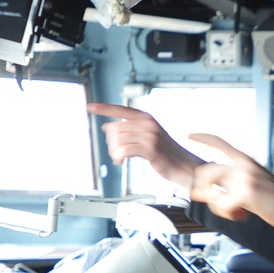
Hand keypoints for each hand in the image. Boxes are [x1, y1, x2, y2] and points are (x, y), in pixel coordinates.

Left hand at [87, 103, 204, 188]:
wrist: (183, 165)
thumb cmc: (165, 152)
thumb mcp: (149, 135)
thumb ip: (131, 129)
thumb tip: (108, 127)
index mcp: (146, 118)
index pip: (120, 110)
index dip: (104, 108)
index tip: (89, 107)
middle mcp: (148, 124)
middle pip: (115, 128)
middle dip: (111, 142)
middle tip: (115, 152)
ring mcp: (150, 136)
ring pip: (118, 140)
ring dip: (114, 152)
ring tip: (118, 158)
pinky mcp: (150, 149)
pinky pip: (124, 151)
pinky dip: (118, 157)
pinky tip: (120, 161)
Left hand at [189, 134, 273, 229]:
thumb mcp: (256, 182)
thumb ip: (235, 182)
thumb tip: (209, 190)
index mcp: (247, 160)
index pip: (220, 143)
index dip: (203, 138)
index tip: (190, 135)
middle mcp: (244, 165)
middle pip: (207, 170)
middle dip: (204, 189)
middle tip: (213, 202)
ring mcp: (244, 178)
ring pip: (211, 189)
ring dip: (217, 205)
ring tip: (233, 211)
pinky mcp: (245, 193)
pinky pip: (221, 205)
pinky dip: (228, 214)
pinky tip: (241, 215)